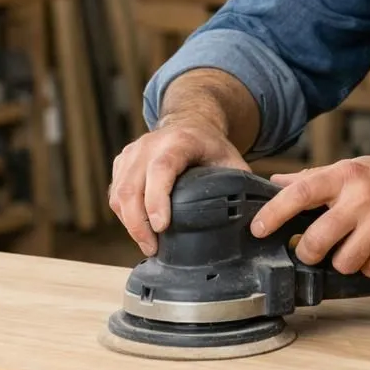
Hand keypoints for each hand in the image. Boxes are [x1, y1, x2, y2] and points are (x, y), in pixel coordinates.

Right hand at [108, 118, 249, 256]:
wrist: (189, 121)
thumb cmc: (209, 145)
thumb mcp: (230, 158)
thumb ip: (239, 183)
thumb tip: (255, 217)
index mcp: (178, 142)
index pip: (161, 170)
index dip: (157, 199)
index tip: (161, 227)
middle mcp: (149, 145)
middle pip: (131, 187)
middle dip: (138, 224)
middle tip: (153, 248)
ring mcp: (132, 153)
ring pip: (118, 193)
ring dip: (129, 224)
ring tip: (146, 244)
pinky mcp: (122, 162)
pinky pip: (115, 193)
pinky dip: (123, 215)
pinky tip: (137, 230)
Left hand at [251, 155, 369, 276]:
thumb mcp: (356, 167)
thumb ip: (315, 177)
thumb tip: (277, 182)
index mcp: (346, 176)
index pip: (300, 193)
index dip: (274, 213)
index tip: (258, 229)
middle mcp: (361, 198)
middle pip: (316, 240)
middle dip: (307, 251)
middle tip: (310, 249)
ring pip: (341, 261)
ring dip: (342, 261)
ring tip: (353, 246)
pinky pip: (369, 270)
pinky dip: (369, 266)